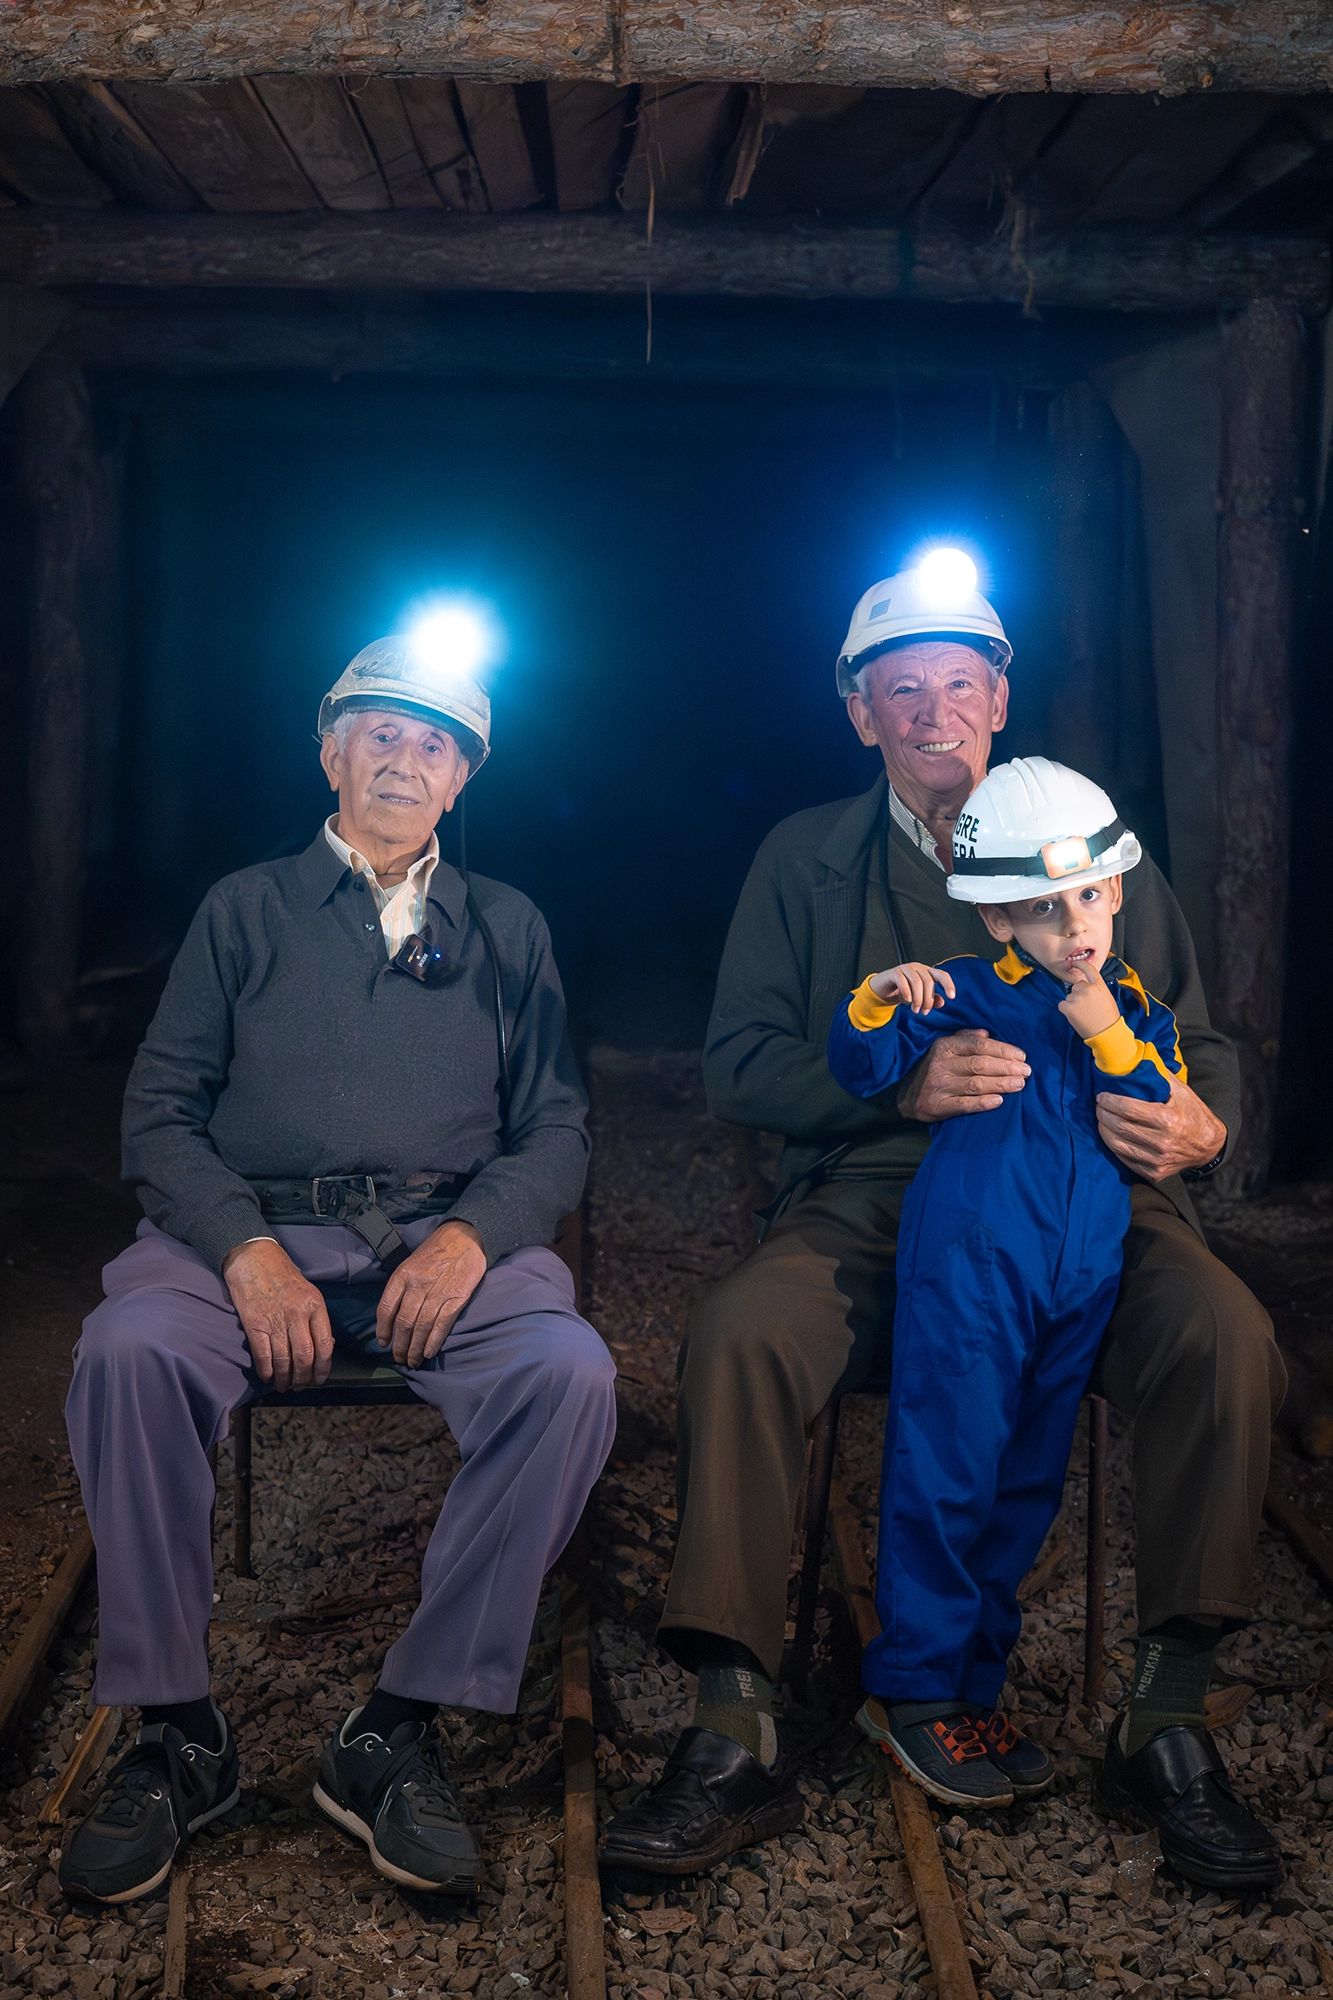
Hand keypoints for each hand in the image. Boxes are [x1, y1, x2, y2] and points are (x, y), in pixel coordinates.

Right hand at [222, 1238, 333, 1390]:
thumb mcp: (308, 1292)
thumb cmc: (283, 1276)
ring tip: (284, 1386)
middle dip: (304, 1377)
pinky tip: (268, 1377)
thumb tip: (322, 1347)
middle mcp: (297, 1313)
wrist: (253, 1258)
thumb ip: (315, 1318)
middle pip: (305, 1356)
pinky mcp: (254, 1323)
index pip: (325, 1344)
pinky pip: (263, 1355)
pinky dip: (267, 1371)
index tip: (320, 1379)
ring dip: (285, 1378)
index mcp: (315, 1305)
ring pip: (284, 1360)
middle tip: (301, 1386)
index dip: (323, 1367)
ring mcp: (275, 1319)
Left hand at [376, 1219, 486, 1367]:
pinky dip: (434, 1341)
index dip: (383, 1329)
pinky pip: (442, 1324)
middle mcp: (418, 1285)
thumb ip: (402, 1287)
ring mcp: (438, 1292)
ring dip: (415, 1348)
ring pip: (422, 1327)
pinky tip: (428, 1352)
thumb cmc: (435, 1252)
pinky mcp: (457, 1297)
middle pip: (404, 1322)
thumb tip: (393, 1315)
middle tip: (399, 1358)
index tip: (383, 1343)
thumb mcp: (410, 1263)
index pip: (386, 1308)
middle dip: (400, 1345)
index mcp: (403, 1275)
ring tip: (413, 1361)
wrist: (464, 1237)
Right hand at [868, 962, 955, 1013]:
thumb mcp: (918, 998)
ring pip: (916, 982)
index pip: (942, 975)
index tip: (952, 997)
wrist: (883, 989)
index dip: (948, 984)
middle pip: (928, 982)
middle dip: (928, 999)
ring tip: (915, 1010)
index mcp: (927, 972)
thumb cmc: (902, 992)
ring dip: (917, 999)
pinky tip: (908, 1001)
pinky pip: (902, 981)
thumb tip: (942, 1002)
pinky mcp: (894, 972)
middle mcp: (918, 968)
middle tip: (924, 1012)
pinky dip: (907, 992)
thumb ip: (931, 1000)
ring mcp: (906, 968)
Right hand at [897, 1028, 1030, 1119]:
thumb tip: (987, 1033)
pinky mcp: (938, 1105)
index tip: (1021, 1056)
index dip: (1002, 1050)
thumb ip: (964, 1038)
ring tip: (1019, 1084)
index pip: (978, 1045)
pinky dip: (983, 1103)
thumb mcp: (942, 1047)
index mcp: (945, 1046)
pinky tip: (999, 1101)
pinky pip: (964, 1104)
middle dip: (1006, 1067)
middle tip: (1026, 1072)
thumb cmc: (930, 1068)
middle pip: (980, 1064)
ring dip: (1001, 1084)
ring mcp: (939, 1085)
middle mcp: (942, 1064)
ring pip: (976, 1083)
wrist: (902, 1094)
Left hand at [1057, 962, 1119, 1039]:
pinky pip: (1062, 1004)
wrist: (1106, 1033)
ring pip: (1069, 996)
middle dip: (1078, 994)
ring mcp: (1078, 997)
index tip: (1076, 962)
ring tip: (1084, 1014)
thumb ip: (1096, 989)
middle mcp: (1088, 988)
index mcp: (1099, 985)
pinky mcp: (1069, 1007)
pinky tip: (1076, 1016)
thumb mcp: (1107, 998)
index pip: (1089, 970)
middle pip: (1076, 986)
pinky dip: (1066, 1010)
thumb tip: (1086, 986)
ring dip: (1073, 1004)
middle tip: (1087, 1007)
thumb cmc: (1108, 1018)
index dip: (1081, 964)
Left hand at [1096, 1077, 1225, 1181]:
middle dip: (1103, 1114)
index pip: (1128, 1109)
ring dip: (1104, 1131)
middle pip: (1120, 1127)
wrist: (1210, 1146)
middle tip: (1099, 1106)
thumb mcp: (1183, 1091)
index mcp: (1168, 1120)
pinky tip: (1112, 1136)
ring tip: (1102, 1120)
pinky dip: (1115, 1147)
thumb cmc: (1194, 1114)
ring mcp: (1158, 1160)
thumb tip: (1140, 1054)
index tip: (1102, 1096)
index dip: (1110, 1101)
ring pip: (1118, 1145)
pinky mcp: (1155, 1173)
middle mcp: (1163, 1142)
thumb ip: (1160, 1075)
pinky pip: (1126, 1160)